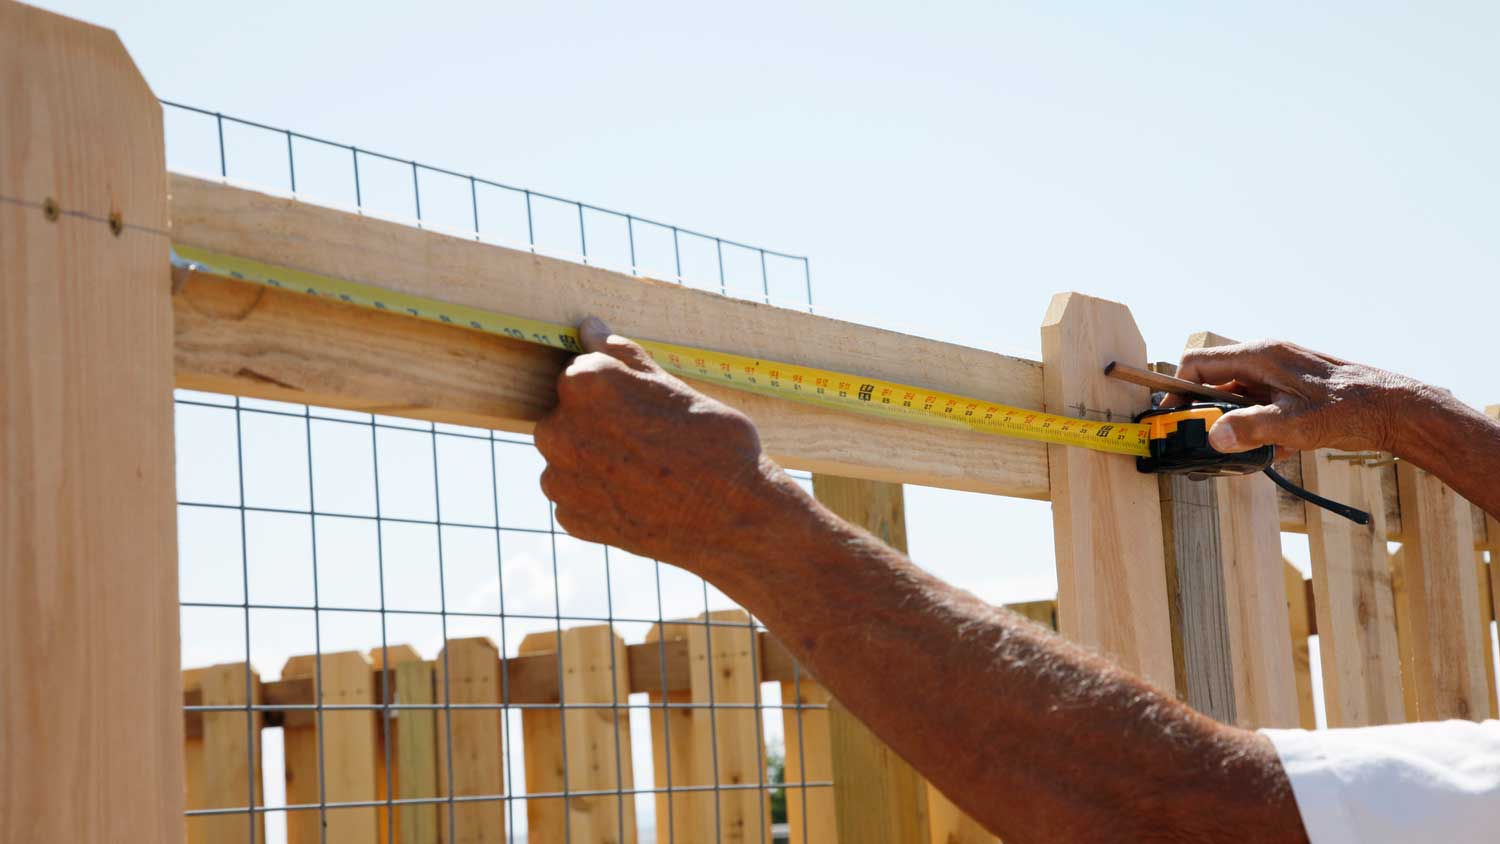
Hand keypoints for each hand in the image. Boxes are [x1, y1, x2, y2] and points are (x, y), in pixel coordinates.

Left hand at [533, 317, 788, 570]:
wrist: (734, 517)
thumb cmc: (713, 443)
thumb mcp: (674, 386)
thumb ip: (623, 357)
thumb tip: (590, 329)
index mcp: (584, 383)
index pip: (582, 372)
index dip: (616, 390)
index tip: (646, 409)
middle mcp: (558, 428)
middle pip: (568, 415)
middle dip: (599, 424)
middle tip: (648, 442)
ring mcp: (559, 477)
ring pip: (569, 457)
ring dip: (595, 461)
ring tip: (645, 472)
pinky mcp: (569, 517)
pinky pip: (576, 497)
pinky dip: (600, 496)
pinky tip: (637, 498)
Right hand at [1169, 340, 1417, 456]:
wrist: (1395, 408)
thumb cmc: (1348, 409)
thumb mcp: (1294, 425)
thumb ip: (1250, 429)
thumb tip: (1213, 437)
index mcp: (1259, 356)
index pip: (1198, 364)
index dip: (1177, 390)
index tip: (1171, 417)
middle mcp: (1266, 358)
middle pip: (1216, 383)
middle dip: (1212, 415)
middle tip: (1213, 442)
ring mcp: (1280, 372)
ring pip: (1240, 398)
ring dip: (1242, 426)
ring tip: (1258, 449)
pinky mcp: (1293, 388)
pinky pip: (1263, 406)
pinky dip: (1265, 428)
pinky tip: (1284, 448)